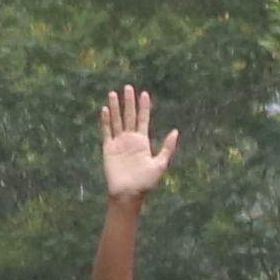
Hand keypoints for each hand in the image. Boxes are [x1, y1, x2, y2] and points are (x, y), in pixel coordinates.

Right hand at [98, 85, 178, 201]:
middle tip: (128, 87)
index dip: (144, 107)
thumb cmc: (146, 182)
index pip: (143, 120)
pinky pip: (106, 131)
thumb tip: (175, 131)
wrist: (129, 193)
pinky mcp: (108, 148)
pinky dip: (106, 121)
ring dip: (115, 107)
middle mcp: (130, 139)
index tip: (144, 93)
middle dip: (129, 102)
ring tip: (113, 93)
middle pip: (129, 116)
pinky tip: (105, 109)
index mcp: (143, 142)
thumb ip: (167, 148)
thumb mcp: (160, 164)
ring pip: (116, 120)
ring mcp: (118, 142)